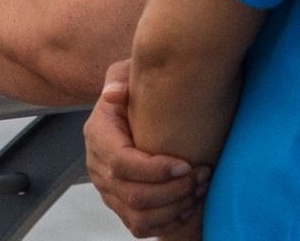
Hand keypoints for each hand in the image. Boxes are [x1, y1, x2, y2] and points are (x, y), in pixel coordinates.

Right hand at [86, 60, 209, 237]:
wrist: (132, 107)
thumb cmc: (136, 90)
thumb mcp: (125, 73)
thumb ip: (120, 77)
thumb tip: (115, 93)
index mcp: (98, 135)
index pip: (122, 163)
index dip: (155, 170)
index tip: (186, 165)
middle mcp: (98, 166)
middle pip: (132, 195)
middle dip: (172, 191)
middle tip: (200, 177)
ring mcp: (107, 189)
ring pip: (137, 216)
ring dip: (173, 208)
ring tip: (198, 190)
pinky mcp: (119, 204)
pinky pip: (139, 227)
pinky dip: (166, 223)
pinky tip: (187, 205)